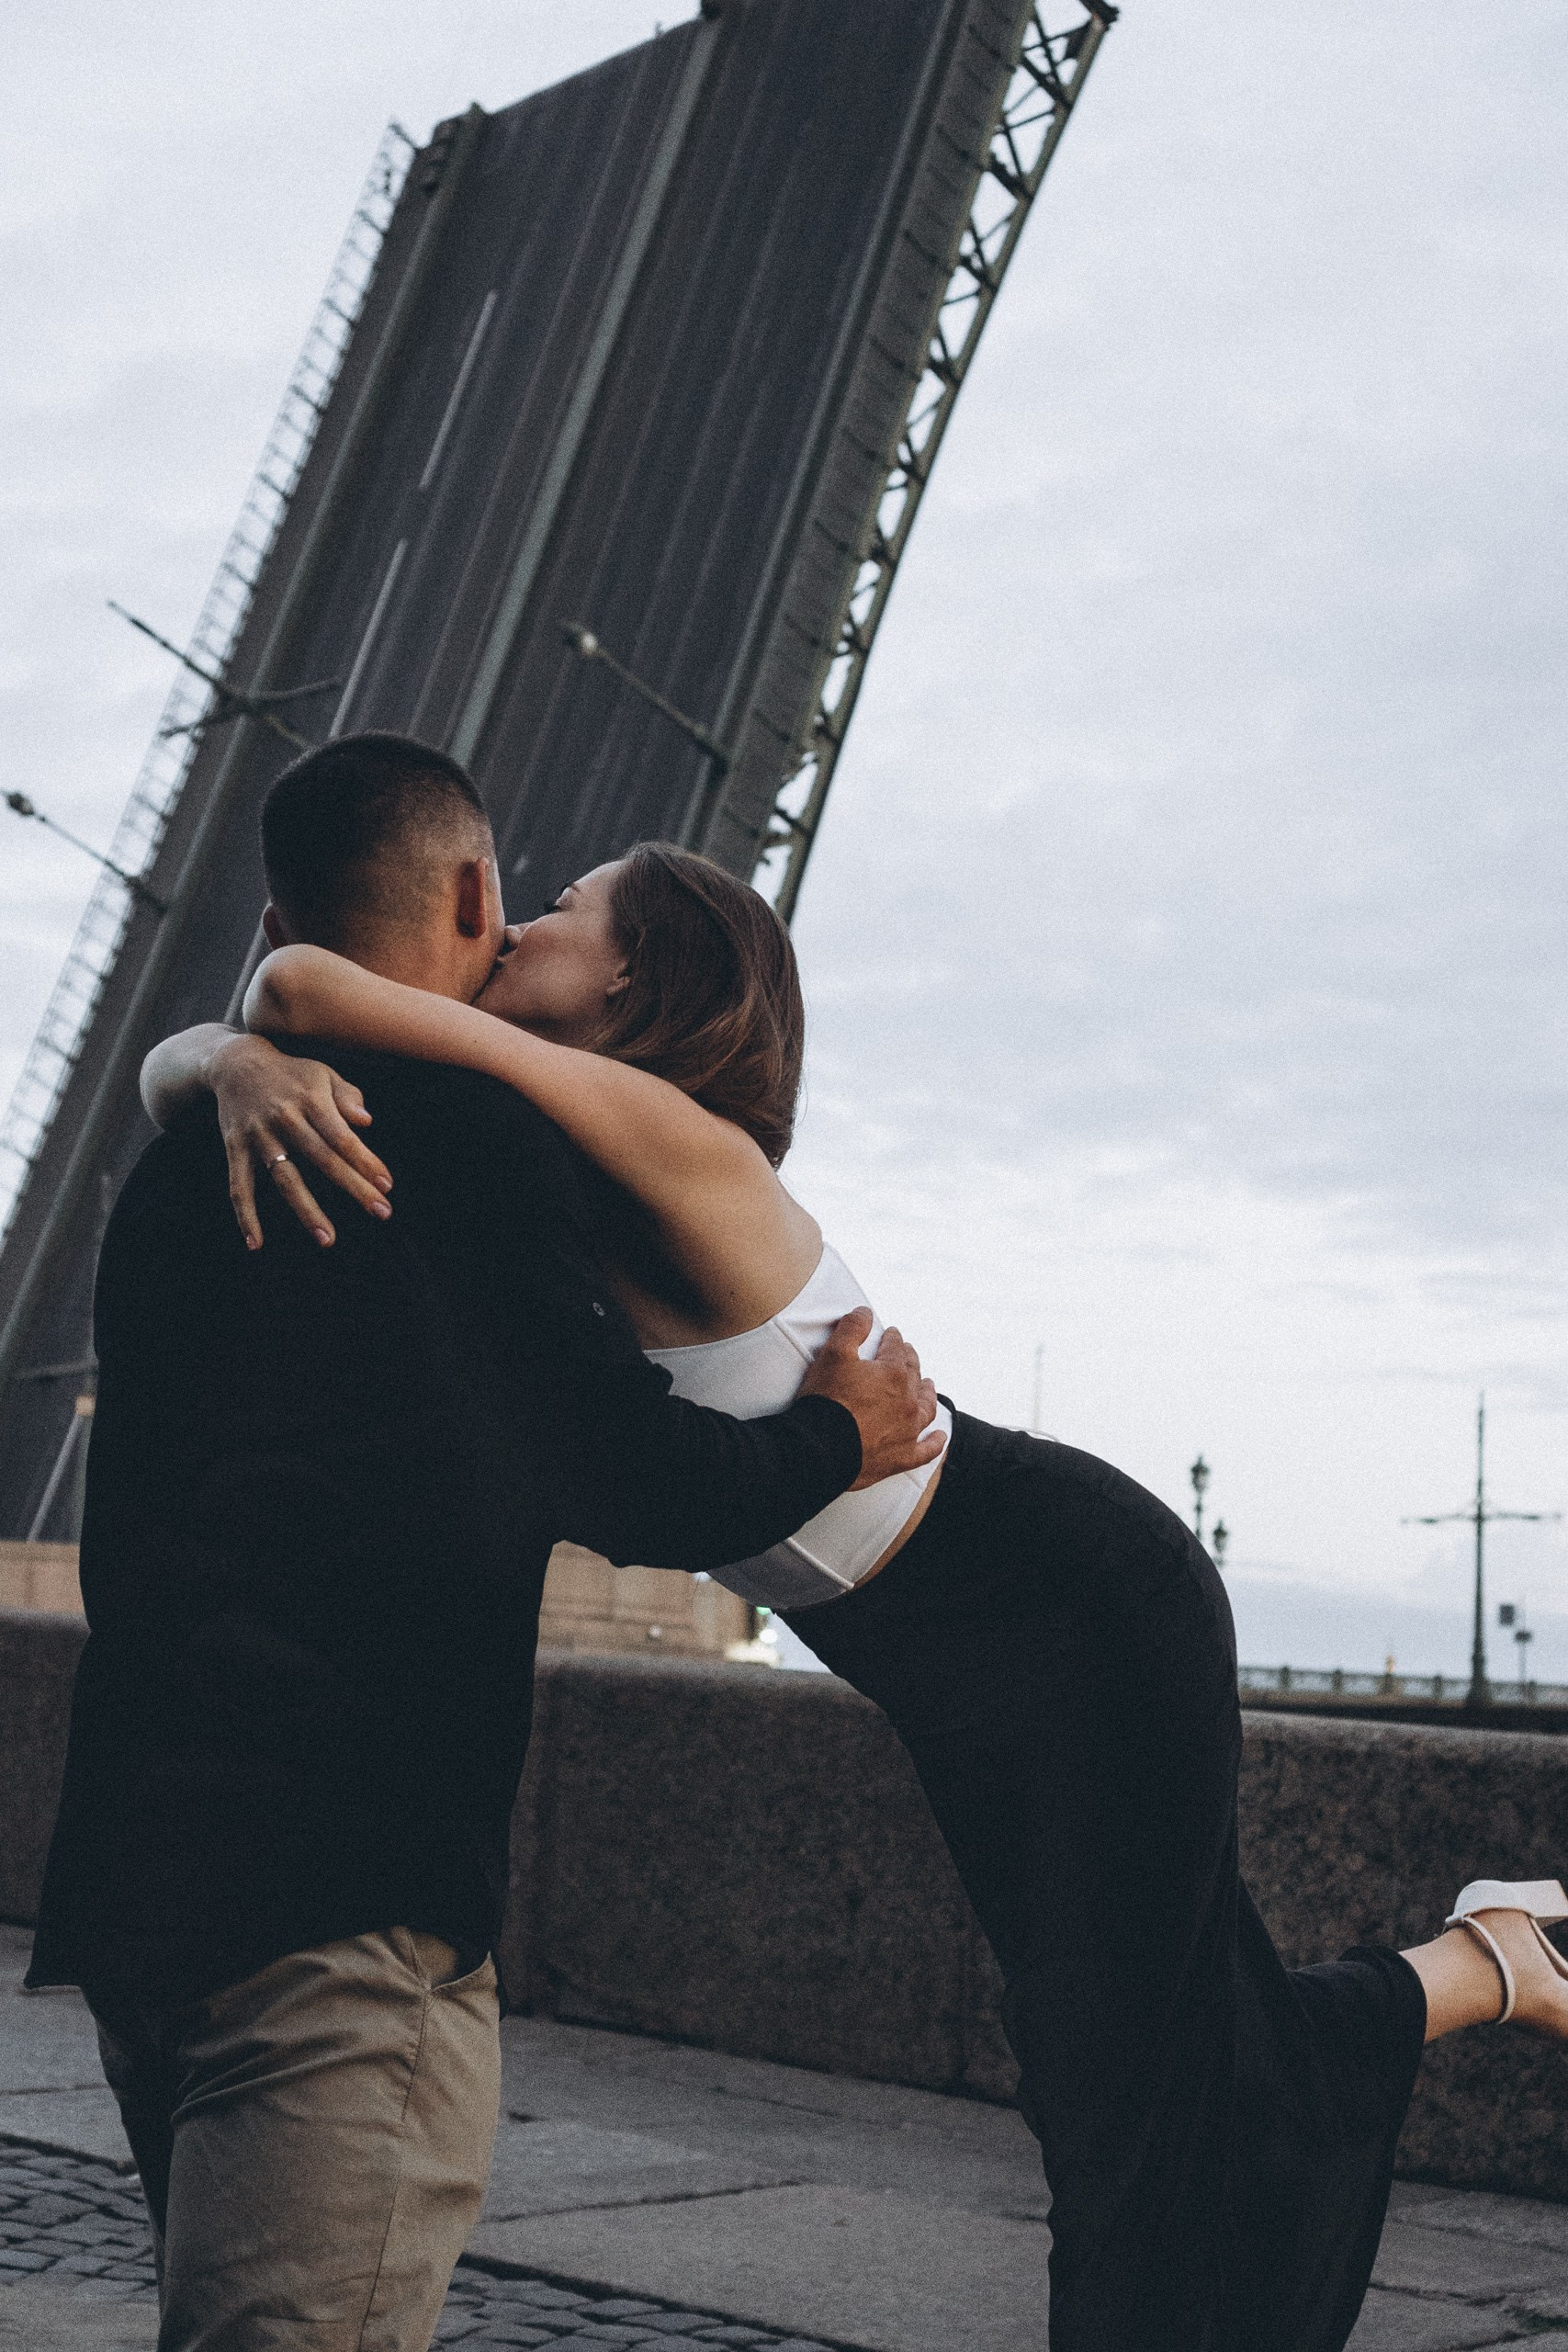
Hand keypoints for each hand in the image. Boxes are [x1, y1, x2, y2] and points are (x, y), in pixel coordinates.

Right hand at [212, 1034, 391, 1250]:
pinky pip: (239, 1186)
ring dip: (307, 1211)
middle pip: (323, 1160)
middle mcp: (284, 1119)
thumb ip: (347, 1096)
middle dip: (354, 1188)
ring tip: (328, 1239)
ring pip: (285, 1179)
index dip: (366, 1162)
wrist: (234, 1062)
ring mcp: (258, 1136)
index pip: (342, 1137)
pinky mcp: (234, 1148)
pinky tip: (257, 1243)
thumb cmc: (291, 1073)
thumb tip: (367, 1122)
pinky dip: (245, 1215)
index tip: (387, 1186)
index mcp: (310, 1100)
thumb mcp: (322, 1074)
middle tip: (381, 1213)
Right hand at [798, 1308, 944, 1488]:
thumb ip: (852, 1329)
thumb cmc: (826, 1400)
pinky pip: (926, 1450)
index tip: (892, 1334)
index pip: (897, 1349)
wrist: (820, 1448)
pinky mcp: (901, 1457)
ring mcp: (908, 1431)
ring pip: (926, 1409)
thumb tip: (865, 1312)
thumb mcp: (833, 1354)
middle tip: (908, 1354)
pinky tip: (940, 1436)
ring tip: (929, 1386)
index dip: (893, 1338)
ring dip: (928, 1395)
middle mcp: (908, 1401)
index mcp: (893, 1374)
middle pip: (914, 1376)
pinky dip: (935, 1443)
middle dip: (911, 1361)